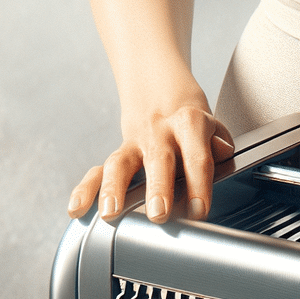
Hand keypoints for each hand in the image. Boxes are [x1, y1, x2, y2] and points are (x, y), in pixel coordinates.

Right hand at [69, 101, 234, 221]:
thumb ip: (219, 142)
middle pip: (158, 160)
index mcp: (189, 124)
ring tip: (110, 213)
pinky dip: (86, 188)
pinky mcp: (118, 153)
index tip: (198, 210)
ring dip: (114, 188)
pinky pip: (98, 169)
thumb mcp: (212, 123)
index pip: (197, 157)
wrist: (158, 85)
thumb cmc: (189, 117)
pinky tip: (77, 208)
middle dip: (157, 188)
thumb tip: (222, 152)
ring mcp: (135, 143)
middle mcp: (160, 133)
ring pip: (120, 163)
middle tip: (158, 213)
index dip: (200, 184)